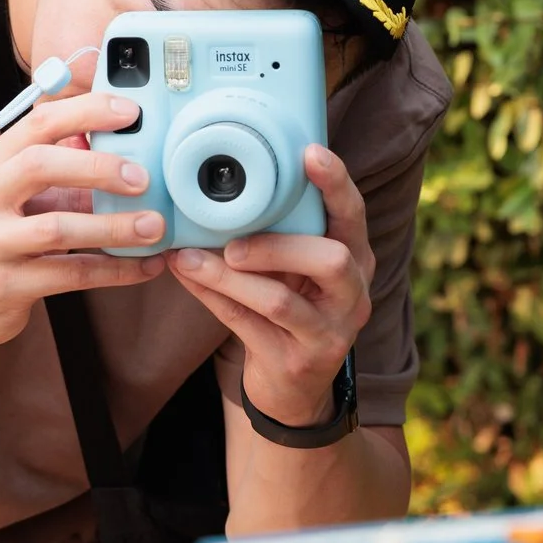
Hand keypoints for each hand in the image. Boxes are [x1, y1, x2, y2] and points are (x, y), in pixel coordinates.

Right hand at [0, 90, 167, 353]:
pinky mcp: (2, 286)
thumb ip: (62, 173)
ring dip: (114, 227)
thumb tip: (124, 150)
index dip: (86, 112)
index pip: (37, 123)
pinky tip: (145, 267)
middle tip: (144, 178)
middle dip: (98, 166)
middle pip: (39, 165)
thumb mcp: (17, 198)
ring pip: (57, 228)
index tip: (130, 112)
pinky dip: (114, 269)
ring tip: (154, 227)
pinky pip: (69, 274)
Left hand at [169, 145, 372, 425]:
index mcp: (356, 260)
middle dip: (279, 246)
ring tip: (191, 260)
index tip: (309, 153)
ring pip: (282, 301)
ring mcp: (329, 333)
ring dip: (231, 278)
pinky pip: (250, 326)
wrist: (293, 388)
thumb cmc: (289, 309)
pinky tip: (186, 278)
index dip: (336, 184)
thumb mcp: (294, 268)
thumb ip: (275, 231)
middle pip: (333, 260)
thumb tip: (211, 182)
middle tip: (232, 245)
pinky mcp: (298, 362)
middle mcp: (353, 295)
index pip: (354, 216)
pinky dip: (214, 299)